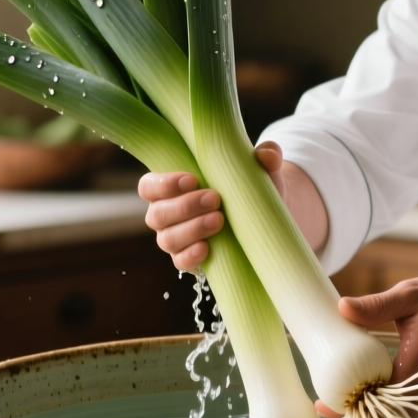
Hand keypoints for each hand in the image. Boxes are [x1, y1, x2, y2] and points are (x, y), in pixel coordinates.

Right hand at [139, 142, 292, 270]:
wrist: (263, 220)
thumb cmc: (249, 187)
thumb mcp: (258, 169)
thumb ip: (264, 155)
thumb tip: (268, 154)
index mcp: (170, 188)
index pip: (149, 186)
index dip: (164, 184)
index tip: (193, 179)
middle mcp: (166, 214)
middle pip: (157, 214)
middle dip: (184, 206)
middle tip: (215, 199)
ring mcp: (175, 239)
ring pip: (167, 239)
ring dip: (191, 229)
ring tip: (219, 221)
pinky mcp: (188, 259)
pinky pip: (180, 262)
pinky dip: (191, 256)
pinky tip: (207, 249)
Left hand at [320, 274, 417, 417]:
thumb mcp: (409, 294)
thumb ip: (376, 305)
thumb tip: (342, 308)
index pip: (381, 396)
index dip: (351, 404)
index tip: (323, 404)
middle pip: (385, 415)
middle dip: (353, 414)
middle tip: (321, 405)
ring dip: (366, 415)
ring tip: (334, 403)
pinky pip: (401, 410)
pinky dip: (380, 410)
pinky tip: (358, 398)